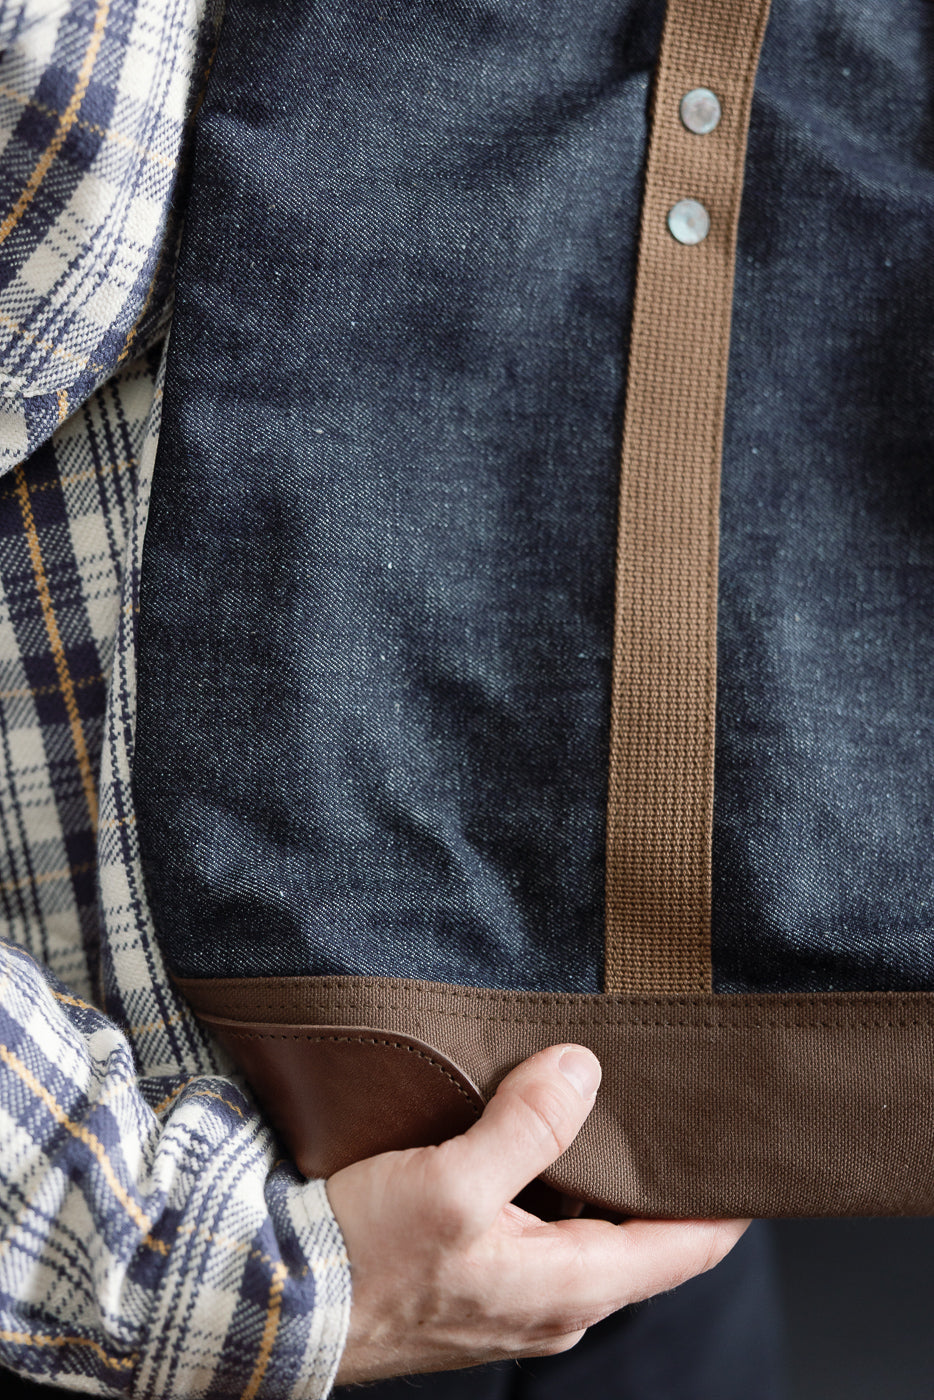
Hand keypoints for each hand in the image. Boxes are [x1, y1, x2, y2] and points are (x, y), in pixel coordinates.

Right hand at [326, 1042, 749, 1384]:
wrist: (276, 1308)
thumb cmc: (363, 1261)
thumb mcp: (451, 1184)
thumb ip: (526, 1127)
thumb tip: (583, 1070)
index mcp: (569, 1288)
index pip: (686, 1247)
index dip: (727, 1200)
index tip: (750, 1147)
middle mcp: (557, 1304)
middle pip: (644, 1238)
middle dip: (665, 1178)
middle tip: (679, 1107)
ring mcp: (517, 1299)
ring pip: (592, 1231)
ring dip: (605, 1178)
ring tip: (610, 1108)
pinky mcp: (479, 1282)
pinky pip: (545, 1231)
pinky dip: (557, 1186)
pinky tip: (534, 1140)